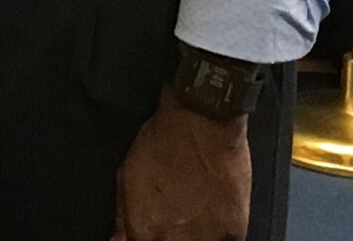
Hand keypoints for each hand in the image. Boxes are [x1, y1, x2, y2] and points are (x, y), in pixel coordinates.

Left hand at [112, 86, 250, 240]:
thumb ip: (124, 216)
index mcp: (143, 229)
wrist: (201, 122)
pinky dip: (218, 234)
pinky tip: (212, 215)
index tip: (151, 230)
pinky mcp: (234, 232)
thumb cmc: (161, 143)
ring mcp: (205, 239)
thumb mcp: (127, 175)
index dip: (144, 237)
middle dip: (167, 237)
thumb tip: (118, 239)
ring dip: (193, 237)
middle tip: (174, 216)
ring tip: (193, 215)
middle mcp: (172, 240)